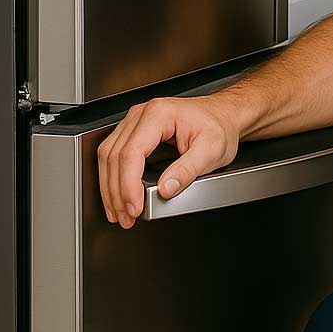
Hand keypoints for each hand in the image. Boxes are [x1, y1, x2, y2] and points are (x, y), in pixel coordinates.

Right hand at [96, 94, 241, 228]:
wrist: (224, 115)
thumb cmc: (220, 127)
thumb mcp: (213, 150)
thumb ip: (189, 170)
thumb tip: (166, 189)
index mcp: (159, 114)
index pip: (131, 153)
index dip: (128, 185)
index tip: (134, 207)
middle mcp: (142, 114)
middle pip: (114, 156)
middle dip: (116, 192)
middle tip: (125, 217)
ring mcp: (135, 120)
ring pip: (108, 156)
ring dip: (110, 188)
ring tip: (119, 213)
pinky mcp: (134, 130)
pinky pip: (114, 154)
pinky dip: (113, 178)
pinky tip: (118, 196)